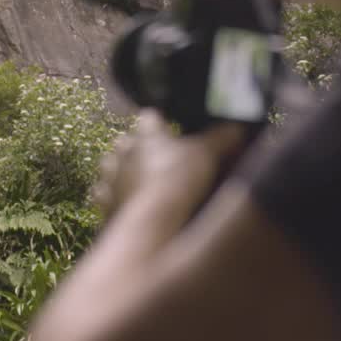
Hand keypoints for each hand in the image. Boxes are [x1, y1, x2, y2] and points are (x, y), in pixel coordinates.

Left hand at [92, 110, 246, 223]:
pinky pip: (103, 199)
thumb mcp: (207, 155)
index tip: (170, 129)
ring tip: (136, 180)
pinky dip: (113, 200)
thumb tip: (238, 128)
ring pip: (108, 168)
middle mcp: (123, 154)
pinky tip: (125, 206)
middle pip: (124, 141)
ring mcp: (110, 181)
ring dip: (119, 172)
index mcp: (147, 135)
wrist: (152, 222)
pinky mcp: (105, 208)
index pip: (149, 117)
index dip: (160, 122)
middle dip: (135, 147)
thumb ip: (222, 139)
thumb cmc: (178, 180)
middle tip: (155, 158)